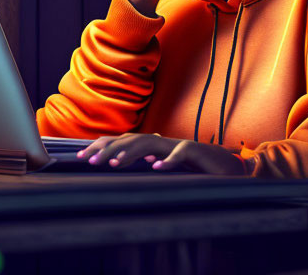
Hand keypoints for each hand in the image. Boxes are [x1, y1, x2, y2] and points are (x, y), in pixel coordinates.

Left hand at [76, 133, 246, 175]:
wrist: (227, 165)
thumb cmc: (193, 169)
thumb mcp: (163, 168)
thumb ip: (144, 164)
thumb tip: (120, 165)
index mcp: (152, 146)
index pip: (122, 141)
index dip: (101, 146)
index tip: (79, 157)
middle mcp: (161, 141)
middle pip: (130, 139)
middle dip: (108, 149)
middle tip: (89, 161)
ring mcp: (177, 145)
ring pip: (150, 144)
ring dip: (131, 153)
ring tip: (115, 164)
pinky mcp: (196, 152)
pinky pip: (180, 154)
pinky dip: (168, 161)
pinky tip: (156, 168)